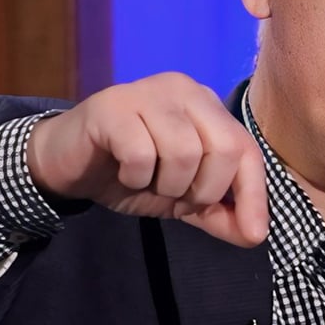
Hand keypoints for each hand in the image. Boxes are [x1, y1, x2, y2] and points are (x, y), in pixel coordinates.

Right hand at [25, 72, 268, 246]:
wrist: (68, 164)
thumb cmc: (131, 173)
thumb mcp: (182, 198)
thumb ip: (219, 214)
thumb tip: (256, 235)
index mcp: (207, 107)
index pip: (247, 150)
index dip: (254, 195)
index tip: (254, 234)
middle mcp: (184, 90)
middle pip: (223, 148)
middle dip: (203, 189)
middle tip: (175, 195)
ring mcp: (148, 93)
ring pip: (184, 151)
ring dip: (166, 184)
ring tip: (147, 180)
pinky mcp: (112, 106)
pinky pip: (141, 153)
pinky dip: (135, 176)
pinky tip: (122, 171)